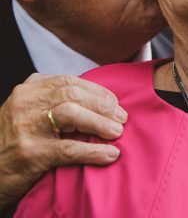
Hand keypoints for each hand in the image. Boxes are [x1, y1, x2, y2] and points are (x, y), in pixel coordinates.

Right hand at [0, 73, 126, 206]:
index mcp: (30, 88)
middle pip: (74, 94)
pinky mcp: (30, 152)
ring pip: (72, 114)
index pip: (70, 81)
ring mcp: (26, 126)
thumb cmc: (17, 138)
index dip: (97, 91)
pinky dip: (92, 151)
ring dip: (100, 123)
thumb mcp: (31, 109)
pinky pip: (68, 148)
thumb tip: (100, 100)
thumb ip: (56, 99)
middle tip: (122, 118)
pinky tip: (109, 154)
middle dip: (103, 105)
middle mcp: (26, 102)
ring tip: (117, 132)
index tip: (115, 102)